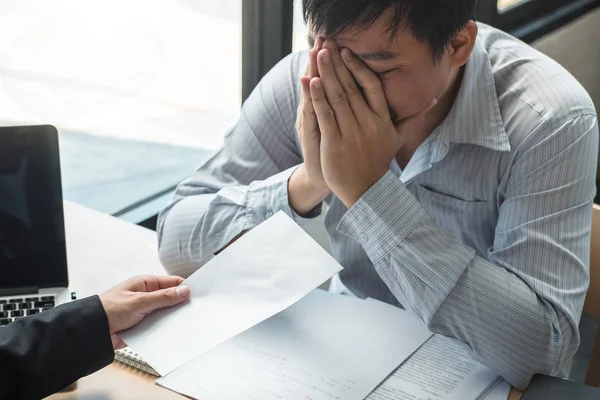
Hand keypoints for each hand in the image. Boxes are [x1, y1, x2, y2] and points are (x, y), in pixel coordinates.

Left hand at [100, 276, 189, 348]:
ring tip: (186, 321)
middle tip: (195, 309)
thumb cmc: (108, 310)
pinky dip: (166, 328)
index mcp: (144, 284)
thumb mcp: (139, 301)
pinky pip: (159, 325)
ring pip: (166, 313)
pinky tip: (174, 331)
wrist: (92, 332)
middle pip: (170, 298)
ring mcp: (145, 311)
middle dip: (180, 303)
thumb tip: (184, 291)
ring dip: (173, 317)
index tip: (197, 294)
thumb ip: (163, 297)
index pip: (170, 282)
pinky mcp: (144, 325)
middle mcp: (146, 296)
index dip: (184, 287)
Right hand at [295, 36, 329, 192]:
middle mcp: (314, 114)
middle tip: (321, 38)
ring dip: (313, 71)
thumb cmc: (338, 154)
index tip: (328, 41)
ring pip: (312, 94)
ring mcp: (310, 123)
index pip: (324, 80)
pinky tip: (307, 80)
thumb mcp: (340, 130)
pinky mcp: (310, 136)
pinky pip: (310, 114)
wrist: (325, 179)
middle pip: (317, 82)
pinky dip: (310, 98)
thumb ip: (344, 110)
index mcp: (323, 111)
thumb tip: (357, 91)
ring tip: (313, 50)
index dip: (326, 62)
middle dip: (321, 60)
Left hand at [311, 39, 436, 207]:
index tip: (347, 52)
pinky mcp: (334, 144)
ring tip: (318, 55)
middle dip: (338, 64)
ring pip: (337, 98)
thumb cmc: (378, 162)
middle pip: (352, 88)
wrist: (366, 192)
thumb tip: (433, 99)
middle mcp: (368, 125)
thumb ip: (410, 118)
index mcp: (383, 120)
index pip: (372, 87)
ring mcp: (351, 134)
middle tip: (327, 45)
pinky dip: (318, 97)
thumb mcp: (398, 139)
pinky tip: (311, 81)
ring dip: (326, 74)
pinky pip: (325, 116)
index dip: (358, 67)